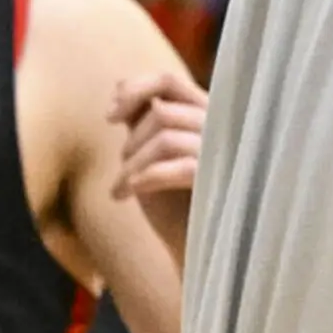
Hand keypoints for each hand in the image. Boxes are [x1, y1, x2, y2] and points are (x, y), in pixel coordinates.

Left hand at [110, 67, 207, 265]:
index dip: (135, 91)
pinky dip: (144, 178)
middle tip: (121, 166)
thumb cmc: (177, 203)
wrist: (198, 250)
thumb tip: (120, 84)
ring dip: (131, 165)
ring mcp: (223, 152)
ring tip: (120, 189)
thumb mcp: (154, 153)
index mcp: (208, 113)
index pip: (170, 81)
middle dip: (132, 138)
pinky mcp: (220, 180)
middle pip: (162, 109)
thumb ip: (144, 118)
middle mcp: (221, 125)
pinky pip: (176, 166)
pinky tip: (126, 195)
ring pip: (164, 137)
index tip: (109, 116)